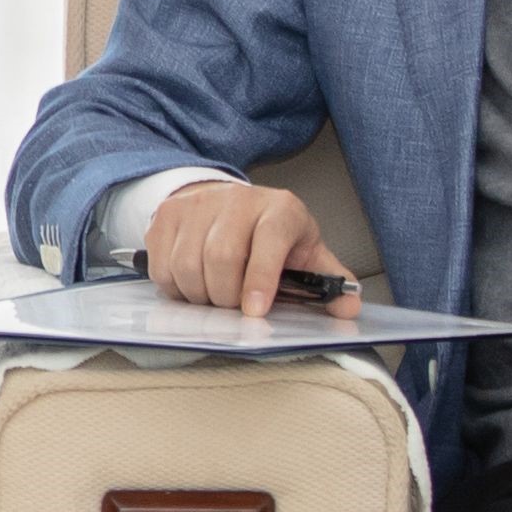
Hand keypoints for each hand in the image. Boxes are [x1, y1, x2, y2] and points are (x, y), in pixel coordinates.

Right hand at [141, 175, 351, 317]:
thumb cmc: (271, 236)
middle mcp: (237, 200)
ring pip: (187, 264)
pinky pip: (162, 265)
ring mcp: (197, 205)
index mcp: (280, 209)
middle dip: (226, 296)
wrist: (228, 203)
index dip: (260, 279)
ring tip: (214, 297)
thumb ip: (327, 280)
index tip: (254, 311)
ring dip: (199, 296)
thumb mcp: (305, 251)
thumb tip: (348, 308)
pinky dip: (175, 288)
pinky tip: (192, 285)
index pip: (268, 240)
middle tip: (233, 308)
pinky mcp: (167, 215)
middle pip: (221, 257)